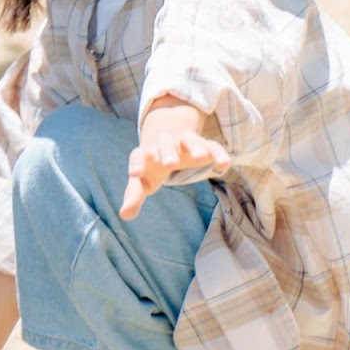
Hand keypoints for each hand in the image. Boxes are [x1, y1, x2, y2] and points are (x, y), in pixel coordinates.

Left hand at [119, 97, 229, 219]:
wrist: (168, 134)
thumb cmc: (153, 163)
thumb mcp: (144, 180)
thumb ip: (134, 195)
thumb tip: (124, 215)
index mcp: (147, 153)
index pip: (138, 155)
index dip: (137, 164)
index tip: (134, 174)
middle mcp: (165, 144)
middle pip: (165, 144)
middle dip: (167, 152)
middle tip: (170, 163)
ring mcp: (185, 142)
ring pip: (189, 140)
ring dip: (194, 147)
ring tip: (201, 157)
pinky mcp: (204, 144)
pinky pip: (212, 145)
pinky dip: (218, 153)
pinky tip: (225, 164)